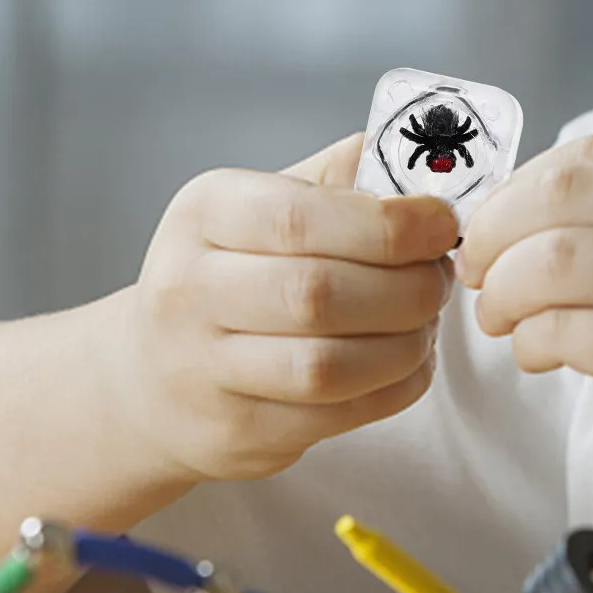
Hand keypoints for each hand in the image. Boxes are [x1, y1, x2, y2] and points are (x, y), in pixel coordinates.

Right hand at [113, 134, 458, 483]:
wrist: (150, 376)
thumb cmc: (233, 270)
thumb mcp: (267, 201)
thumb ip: (343, 176)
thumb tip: (424, 158)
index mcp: (204, 214)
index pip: (300, 219)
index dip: (389, 225)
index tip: (442, 225)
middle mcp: (187, 291)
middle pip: (317, 295)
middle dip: (406, 287)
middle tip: (441, 278)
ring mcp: (201, 372)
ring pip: (327, 367)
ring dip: (405, 344)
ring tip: (426, 321)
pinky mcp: (233, 434)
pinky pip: (334, 417)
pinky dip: (394, 388)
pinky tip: (407, 361)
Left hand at [457, 131, 592, 527]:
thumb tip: (538, 212)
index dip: (524, 188)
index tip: (498, 226)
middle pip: (562, 191)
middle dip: (497, 231)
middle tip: (479, 273)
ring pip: (554, 260)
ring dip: (504, 292)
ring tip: (504, 320)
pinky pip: (571, 332)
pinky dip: (536, 343)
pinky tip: (544, 355)